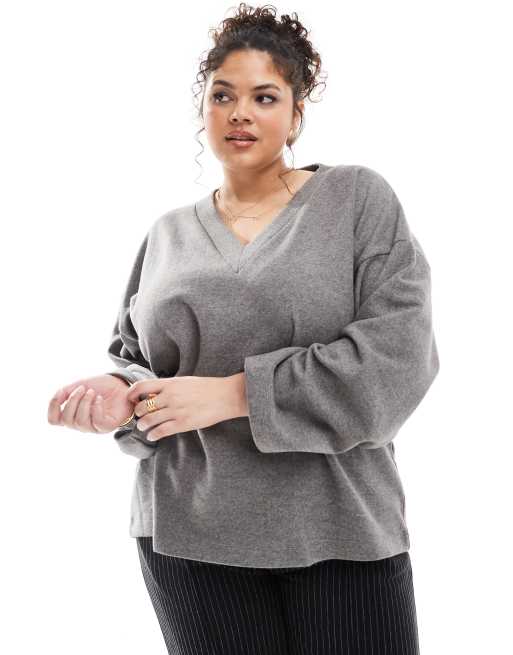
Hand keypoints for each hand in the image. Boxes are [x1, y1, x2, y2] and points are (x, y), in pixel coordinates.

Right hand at [47, 374, 134, 433]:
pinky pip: (97, 422)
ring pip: (80, 422)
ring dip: (84, 403)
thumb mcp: (79, 385)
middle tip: (83, 388)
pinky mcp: (107, 426)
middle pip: (66, 420)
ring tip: (92, 392)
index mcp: (72, 414)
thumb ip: (65, 392)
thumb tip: (57, 399)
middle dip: (73, 401)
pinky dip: (96, 408)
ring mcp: (94, 427)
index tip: (61, 393)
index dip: (53, 407)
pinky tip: (99, 399)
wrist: (121, 384)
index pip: (54, 420)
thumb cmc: (100, 387)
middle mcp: (81, 423)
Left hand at [126, 374, 246, 441]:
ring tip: (144, 427)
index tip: (130, 399)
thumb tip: (153, 393)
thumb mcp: (185, 381)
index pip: (141, 386)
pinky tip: (152, 436)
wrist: (225, 396)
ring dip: (143, 425)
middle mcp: (170, 396)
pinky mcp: (183, 423)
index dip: (131, 394)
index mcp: (170, 383)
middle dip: (137, 413)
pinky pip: (161, 431)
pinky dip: (153, 435)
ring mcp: (176, 410)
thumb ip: (169, 387)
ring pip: (149, 420)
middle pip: (142, 406)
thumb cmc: (207, 388)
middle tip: (138, 416)